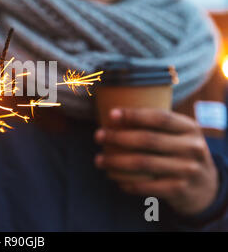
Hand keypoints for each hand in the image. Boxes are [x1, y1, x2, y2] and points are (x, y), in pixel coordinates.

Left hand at [94, 108, 218, 215]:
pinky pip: (146, 186)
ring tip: (99, 160)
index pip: (160, 118)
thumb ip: (157, 125)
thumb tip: (113, 114)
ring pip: (143, 163)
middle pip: (148, 140)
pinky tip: (114, 178)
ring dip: (116, 162)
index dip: (134, 115)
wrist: (205, 187)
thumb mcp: (179, 135)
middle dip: (118, 137)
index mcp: (190, 128)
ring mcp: (188, 169)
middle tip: (98, 136)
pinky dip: (127, 182)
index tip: (111, 114)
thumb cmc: (180, 152)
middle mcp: (192, 147)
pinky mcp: (180, 189)